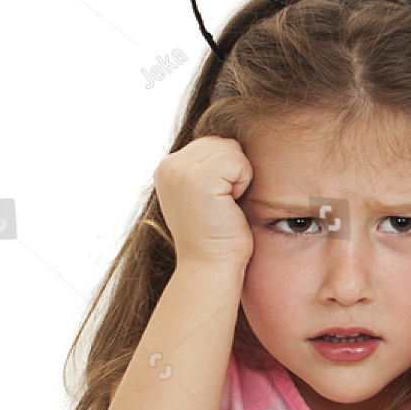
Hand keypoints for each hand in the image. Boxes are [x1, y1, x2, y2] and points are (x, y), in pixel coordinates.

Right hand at [154, 135, 254, 270]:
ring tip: (225, 205)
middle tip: (222, 205)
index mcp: (167, 168)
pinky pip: (238, 160)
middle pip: (222, 142)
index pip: (211, 144)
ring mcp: (180, 170)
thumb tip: (230, 145)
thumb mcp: (203, 196)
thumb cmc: (216, 237)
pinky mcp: (199, 178)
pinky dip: (243, 182)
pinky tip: (230, 205)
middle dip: (232, 171)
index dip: (225, 172)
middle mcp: (168, 166)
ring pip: (231, 148)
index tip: (216, 202)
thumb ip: (205, 168)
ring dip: (238, 177)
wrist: (210, 267)